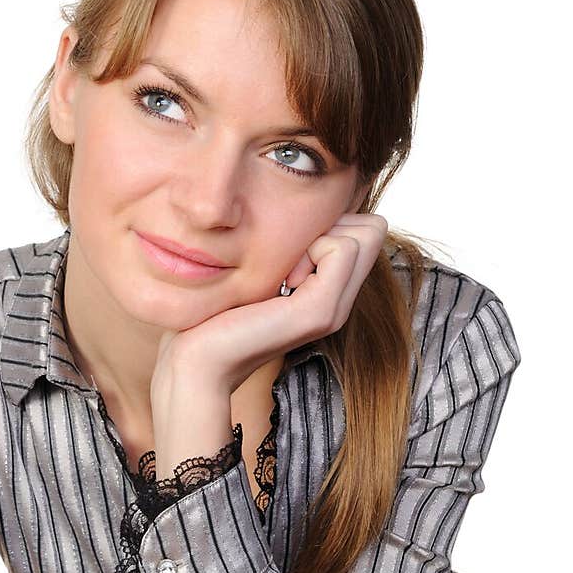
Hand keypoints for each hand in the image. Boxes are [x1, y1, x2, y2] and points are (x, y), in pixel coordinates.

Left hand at [153, 213, 387, 395]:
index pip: (366, 229)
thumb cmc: (216, 313)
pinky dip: (311, 248)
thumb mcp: (262, 270)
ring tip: (284, 274)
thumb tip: (303, 213)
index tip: (290, 253)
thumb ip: (288, 249)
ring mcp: (334, 309)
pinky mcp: (319, 311)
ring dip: (319, 238)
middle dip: (332, 226)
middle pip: (373, 228)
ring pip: (364, 233)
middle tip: (290, 260)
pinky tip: (282, 281)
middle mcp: (339, 303)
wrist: (199, 360)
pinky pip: (341, 248)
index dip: (331, 225)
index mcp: (327, 293)